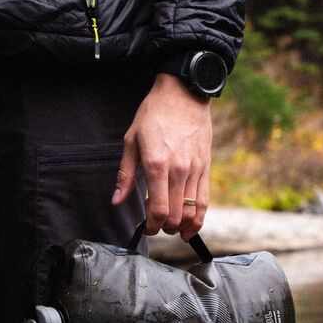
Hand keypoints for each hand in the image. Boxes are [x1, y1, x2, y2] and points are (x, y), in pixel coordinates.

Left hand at [112, 73, 211, 238]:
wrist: (183, 94)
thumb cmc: (154, 114)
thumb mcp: (131, 140)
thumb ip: (125, 174)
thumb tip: (116, 200)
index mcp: (156, 164)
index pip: (158, 209)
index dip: (151, 226)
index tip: (145, 228)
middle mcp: (178, 170)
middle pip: (174, 215)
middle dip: (163, 228)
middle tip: (155, 226)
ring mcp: (194, 170)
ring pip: (191, 211)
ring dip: (180, 226)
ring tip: (171, 228)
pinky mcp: (206, 167)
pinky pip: (204, 200)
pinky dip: (198, 219)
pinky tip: (190, 228)